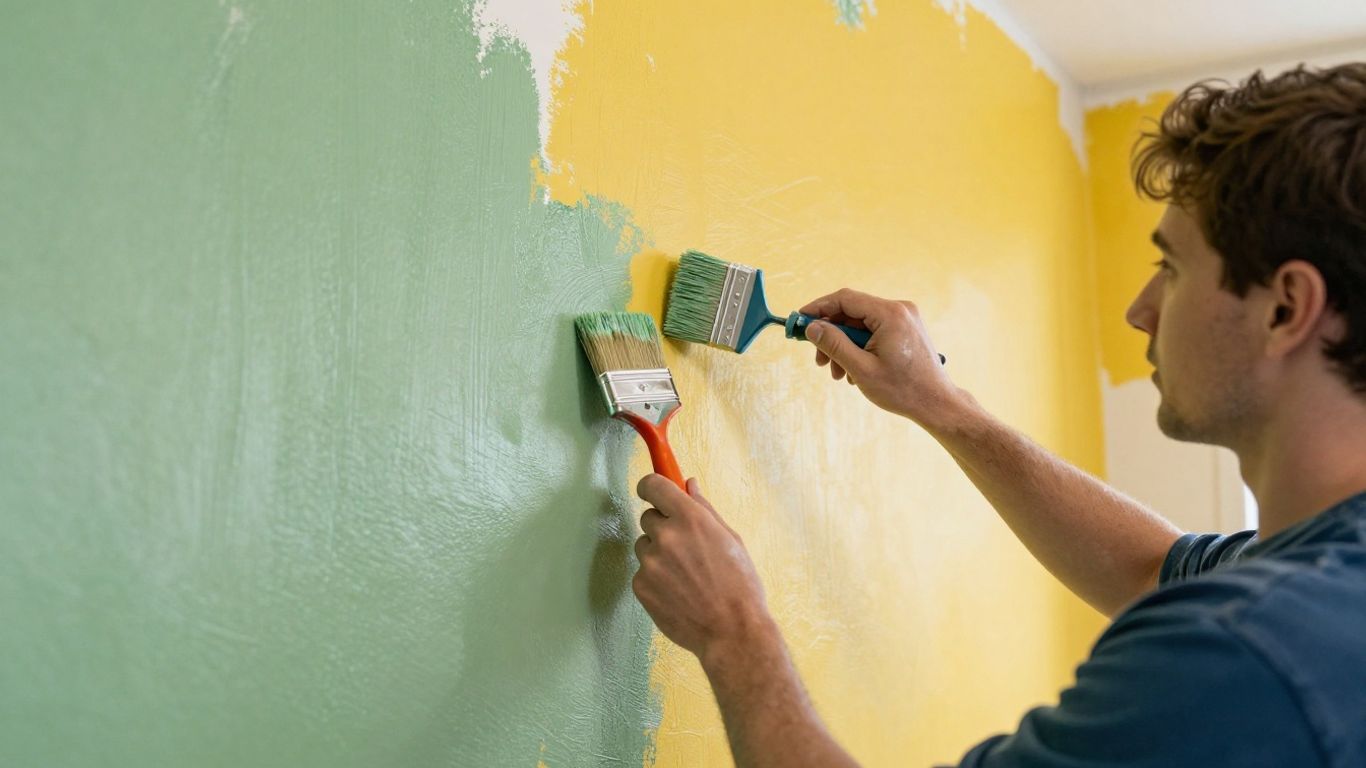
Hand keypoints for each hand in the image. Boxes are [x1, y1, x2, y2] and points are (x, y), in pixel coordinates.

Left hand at [633, 474, 770, 659]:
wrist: (732, 631)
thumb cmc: (739, 586)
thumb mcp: (730, 539)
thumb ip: (704, 509)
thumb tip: (689, 485)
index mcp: (691, 519)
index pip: (654, 485)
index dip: (651, 486)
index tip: (652, 491)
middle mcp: (667, 537)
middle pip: (648, 517)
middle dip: (663, 527)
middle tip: (685, 548)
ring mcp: (651, 563)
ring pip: (644, 546)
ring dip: (658, 554)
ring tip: (685, 575)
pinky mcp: (641, 586)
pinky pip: (643, 572)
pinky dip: (656, 579)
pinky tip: (679, 592)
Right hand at [800, 288, 958, 424]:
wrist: (936, 403)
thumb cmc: (902, 389)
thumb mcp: (860, 368)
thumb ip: (834, 344)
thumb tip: (812, 328)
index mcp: (890, 314)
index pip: (845, 299)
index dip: (818, 308)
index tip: (800, 320)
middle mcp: (899, 310)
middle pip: (852, 312)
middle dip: (832, 335)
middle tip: (819, 359)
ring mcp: (904, 318)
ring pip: (861, 324)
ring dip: (844, 345)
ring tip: (838, 373)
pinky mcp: (905, 329)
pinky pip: (873, 330)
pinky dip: (859, 347)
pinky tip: (855, 371)